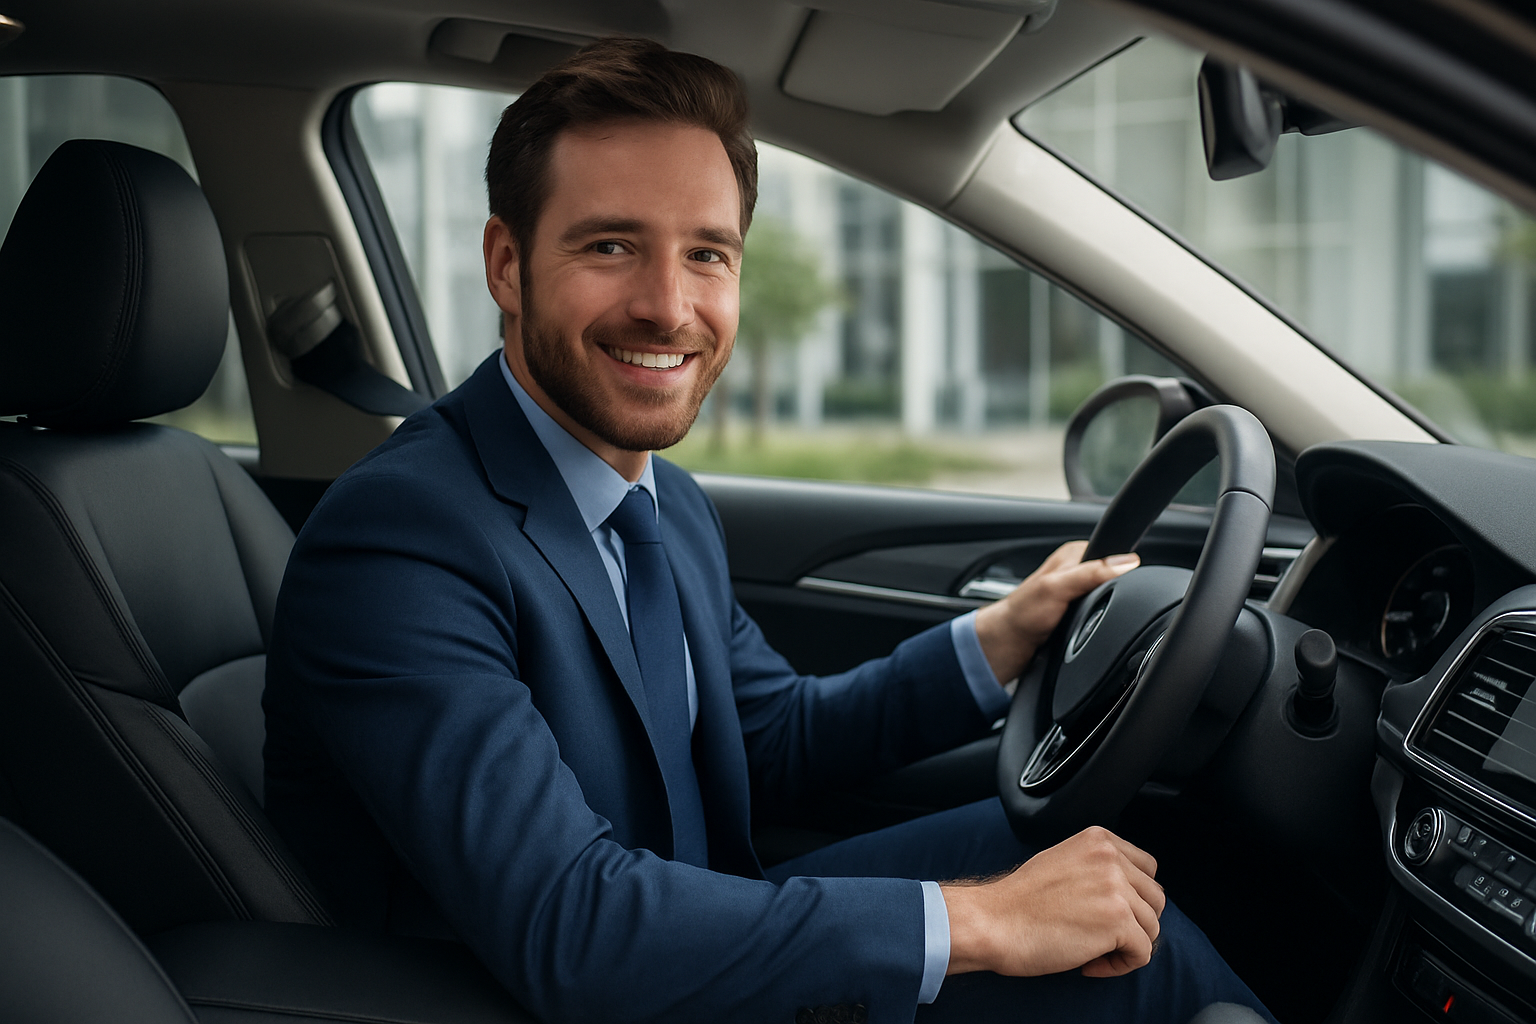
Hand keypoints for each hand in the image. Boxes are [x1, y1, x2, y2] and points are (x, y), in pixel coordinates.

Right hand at [941, 826, 1164, 977]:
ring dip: (1126, 945)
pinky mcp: (1118, 921)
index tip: (1108, 914)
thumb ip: (1096, 867)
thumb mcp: (1062, 861)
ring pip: (1152, 927)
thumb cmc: (1019, 901)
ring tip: (1093, 951)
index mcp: (1098, 839)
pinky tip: (1090, 964)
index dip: (1133, 897)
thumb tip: (1127, 891)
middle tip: (1102, 936)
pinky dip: (1120, 966)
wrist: (993, 922)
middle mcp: (1111, 858)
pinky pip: (1142, 952)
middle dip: (1134, 923)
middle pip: (1155, 899)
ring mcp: (1116, 888)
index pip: (1147, 869)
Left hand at [972, 540, 1137, 684]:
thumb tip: (1126, 562)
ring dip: (1106, 608)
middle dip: (1115, 592)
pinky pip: (1101, 610)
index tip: (1121, 586)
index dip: (1121, 570)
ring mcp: (1079, 589)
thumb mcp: (1058, 588)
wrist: (1011, 642)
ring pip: (1110, 595)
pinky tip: (1089, 623)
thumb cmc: (1024, 613)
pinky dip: (1099, 618)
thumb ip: (1090, 573)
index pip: (1112, 553)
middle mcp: (1077, 568)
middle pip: (1114, 577)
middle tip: (1095, 607)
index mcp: (1075, 553)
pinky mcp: (1079, 608)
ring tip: (1089, 617)